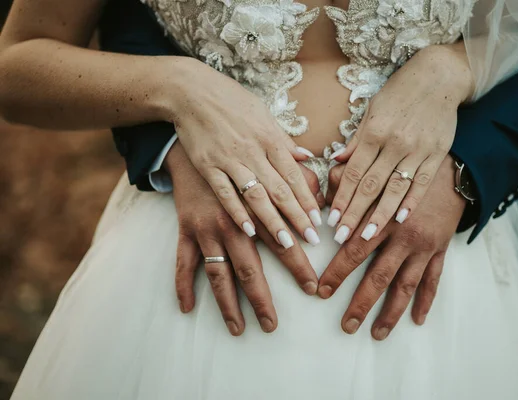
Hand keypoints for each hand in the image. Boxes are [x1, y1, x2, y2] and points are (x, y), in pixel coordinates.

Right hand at [164, 59, 321, 248]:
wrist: (190, 91)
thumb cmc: (230, 100)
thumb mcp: (263, 114)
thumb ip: (284, 139)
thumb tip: (307, 156)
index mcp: (269, 138)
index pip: (293, 175)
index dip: (307, 199)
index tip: (318, 219)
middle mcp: (253, 151)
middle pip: (279, 190)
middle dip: (297, 217)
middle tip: (311, 239)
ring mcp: (230, 160)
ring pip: (256, 196)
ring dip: (273, 221)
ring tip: (287, 243)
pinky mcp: (208, 167)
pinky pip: (226, 194)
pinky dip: (238, 212)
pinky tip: (249, 230)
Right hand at [165, 142, 324, 334]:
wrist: (196, 137)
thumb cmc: (240, 151)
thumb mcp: (273, 159)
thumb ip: (299, 177)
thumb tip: (324, 196)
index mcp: (257, 208)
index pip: (283, 243)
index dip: (299, 265)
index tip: (313, 287)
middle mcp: (232, 223)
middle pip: (250, 268)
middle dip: (263, 299)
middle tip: (272, 325)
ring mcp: (207, 228)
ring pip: (218, 274)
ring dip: (227, 304)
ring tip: (238, 328)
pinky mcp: (186, 229)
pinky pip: (183, 262)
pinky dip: (182, 285)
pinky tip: (187, 308)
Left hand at [319, 156, 465, 339]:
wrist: (452, 169)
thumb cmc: (405, 169)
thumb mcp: (375, 171)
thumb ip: (346, 183)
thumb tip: (321, 201)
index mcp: (383, 216)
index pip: (355, 249)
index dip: (337, 272)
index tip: (322, 291)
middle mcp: (404, 235)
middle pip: (380, 275)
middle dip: (361, 302)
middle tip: (347, 325)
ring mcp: (425, 246)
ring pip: (406, 285)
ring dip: (392, 312)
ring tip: (377, 333)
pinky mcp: (441, 249)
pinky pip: (434, 280)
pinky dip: (426, 300)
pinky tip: (417, 319)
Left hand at [327, 44, 472, 244]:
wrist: (439, 77)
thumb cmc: (400, 92)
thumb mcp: (372, 109)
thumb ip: (356, 139)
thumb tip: (336, 159)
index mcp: (374, 132)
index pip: (353, 172)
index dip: (341, 198)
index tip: (332, 219)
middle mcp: (394, 143)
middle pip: (370, 185)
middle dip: (354, 213)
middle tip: (342, 236)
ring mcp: (417, 150)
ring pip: (395, 189)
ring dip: (380, 215)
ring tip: (367, 236)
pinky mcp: (436, 153)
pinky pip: (422, 182)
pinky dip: (412, 201)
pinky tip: (401, 219)